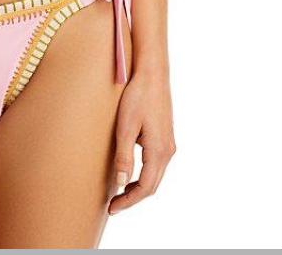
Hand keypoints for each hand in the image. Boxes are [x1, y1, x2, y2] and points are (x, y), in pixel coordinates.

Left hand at [109, 69, 175, 213]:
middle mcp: (168, 151)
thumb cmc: (137, 97)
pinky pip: (156, 164)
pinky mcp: (165, 136)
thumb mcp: (125, 127)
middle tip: (113, 205)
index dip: (129, 201)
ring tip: (119, 193)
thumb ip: (124, 157)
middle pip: (152, 185)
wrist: (153, 74)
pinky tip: (131, 172)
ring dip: (139, 187)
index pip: (145, 188)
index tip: (113, 208)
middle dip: (133, 197)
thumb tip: (121, 184)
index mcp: (159, 151)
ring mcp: (169, 144)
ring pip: (155, 175)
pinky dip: (144, 174)